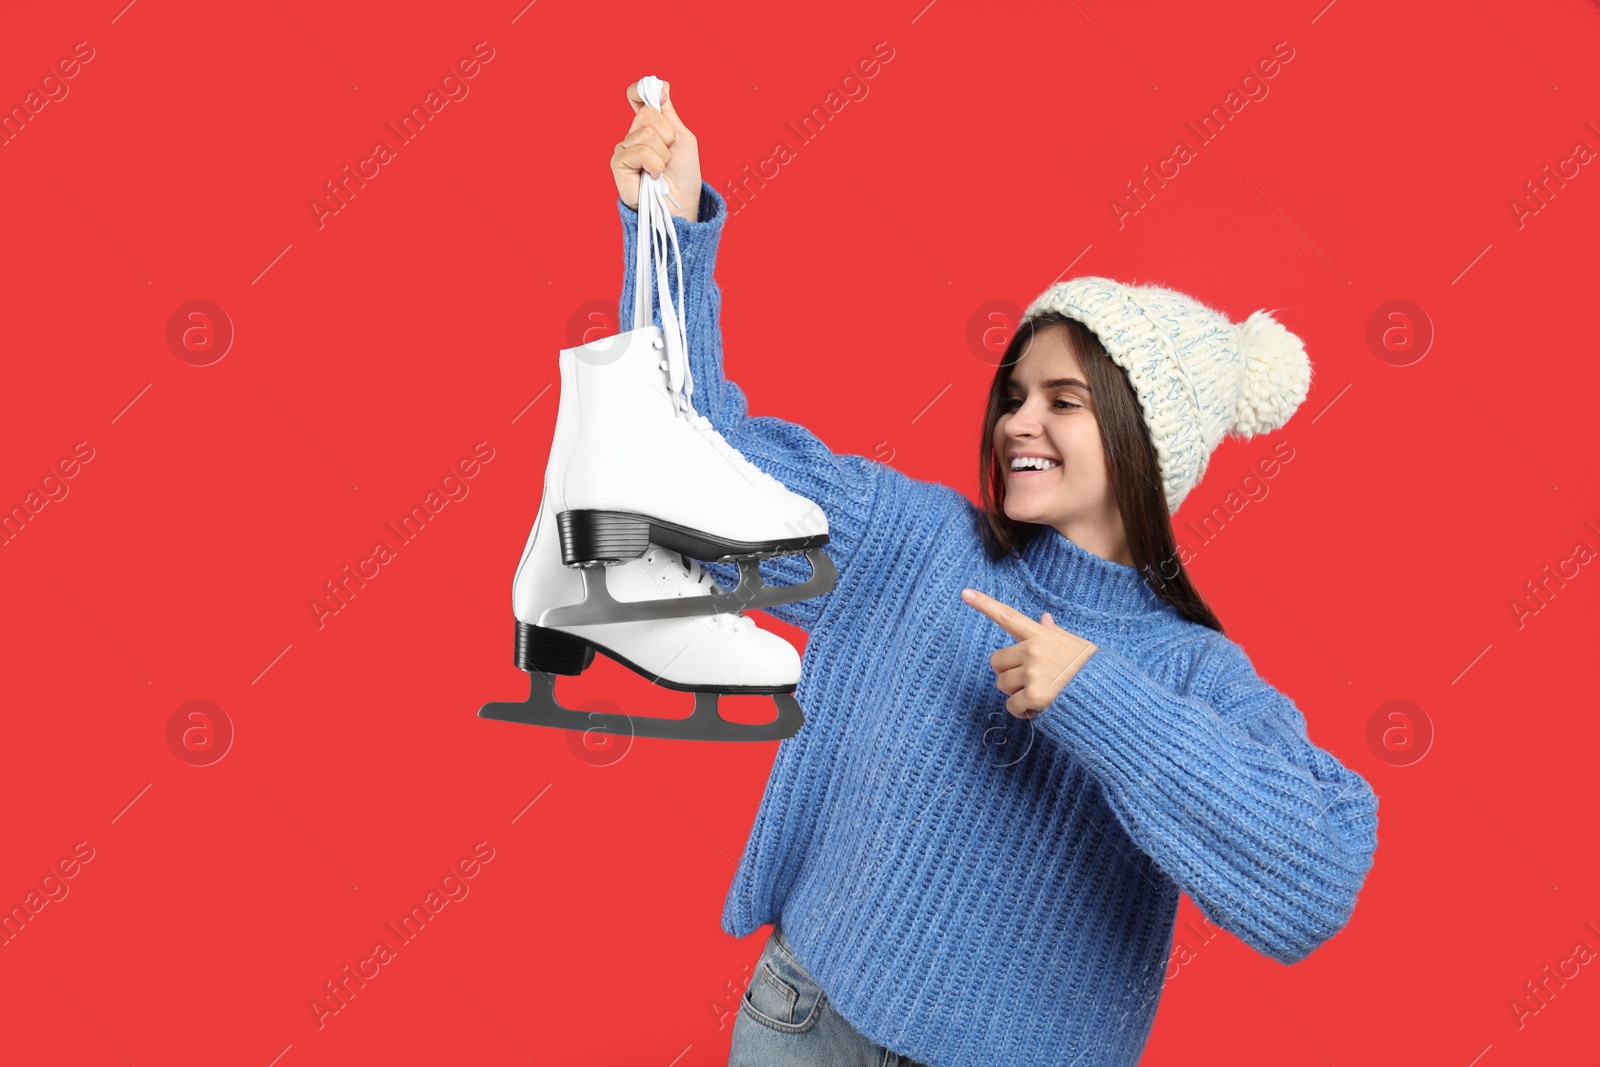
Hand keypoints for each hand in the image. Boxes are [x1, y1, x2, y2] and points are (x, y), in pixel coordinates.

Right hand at [611, 78, 701, 221]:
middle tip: (668, 155)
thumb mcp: (682, 139)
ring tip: (661, 169)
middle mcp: (632, 135)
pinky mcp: (618, 164)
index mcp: (647, 126)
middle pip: (648, 113)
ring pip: (646, 133)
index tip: (659, 97)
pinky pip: (640, 151)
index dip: (643, 90)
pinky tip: (653, 176)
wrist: (681, 206)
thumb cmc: (683, 177)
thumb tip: (660, 86)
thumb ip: (669, 113)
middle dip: (667, 135)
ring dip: (663, 154)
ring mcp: (624, 149)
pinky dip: (654, 164)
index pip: (636, 95)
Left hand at [961, 588, 1097, 718]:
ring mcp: (1033, 672)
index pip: (1008, 616)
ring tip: (1039, 694)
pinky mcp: (1035, 695)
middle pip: (996, 661)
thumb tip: (1044, 619)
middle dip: (1007, 674)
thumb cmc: (1090, 669)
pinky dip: (1021, 712)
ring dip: (1015, 694)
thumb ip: (1054, 634)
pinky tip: (1038, 709)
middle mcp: (1034, 650)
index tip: (964, 593)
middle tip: (1029, 681)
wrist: (1107, 694)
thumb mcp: (1075, 645)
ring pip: (1002, 685)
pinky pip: (1012, 705)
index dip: (985, 604)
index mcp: (1041, 635)